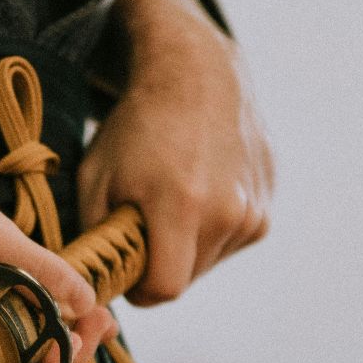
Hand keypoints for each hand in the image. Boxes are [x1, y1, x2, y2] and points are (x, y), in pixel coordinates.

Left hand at [78, 0, 272, 304]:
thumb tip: (95, 283)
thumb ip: (97, 238)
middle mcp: (229, 212)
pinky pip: (231, 240)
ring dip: (186, 246)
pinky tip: (197, 189)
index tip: (125, 267)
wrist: (196, 73)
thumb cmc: (136, 126)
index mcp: (183, 205)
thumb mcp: (95, 177)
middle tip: (142, 225)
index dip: (138, 287)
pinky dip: (210, 228)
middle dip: (160, 264)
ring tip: (171, 199)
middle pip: (188, 278)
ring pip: (210, 261)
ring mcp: (254, 208)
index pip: (164, 289)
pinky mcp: (267, 202)